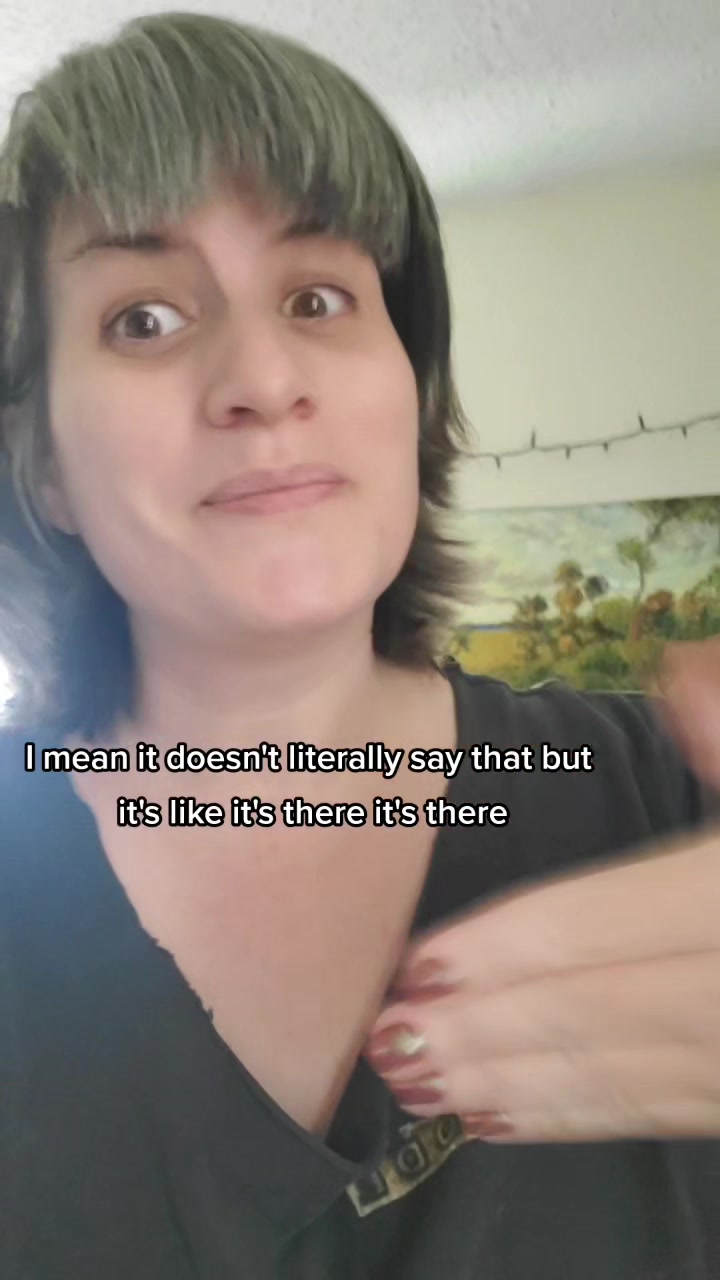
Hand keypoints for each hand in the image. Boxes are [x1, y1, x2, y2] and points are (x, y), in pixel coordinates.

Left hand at [363, 637, 719, 1143]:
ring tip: (423, 1084)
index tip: (422, 963)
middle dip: (496, 1030)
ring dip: (522, 1084)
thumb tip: (678, 673)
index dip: (517, 947)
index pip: (618, 921)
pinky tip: (508, 1114)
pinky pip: (672, 1111)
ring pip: (635, 1073)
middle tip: (388, 1041)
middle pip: (611, 1009)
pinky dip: (588, 1116)